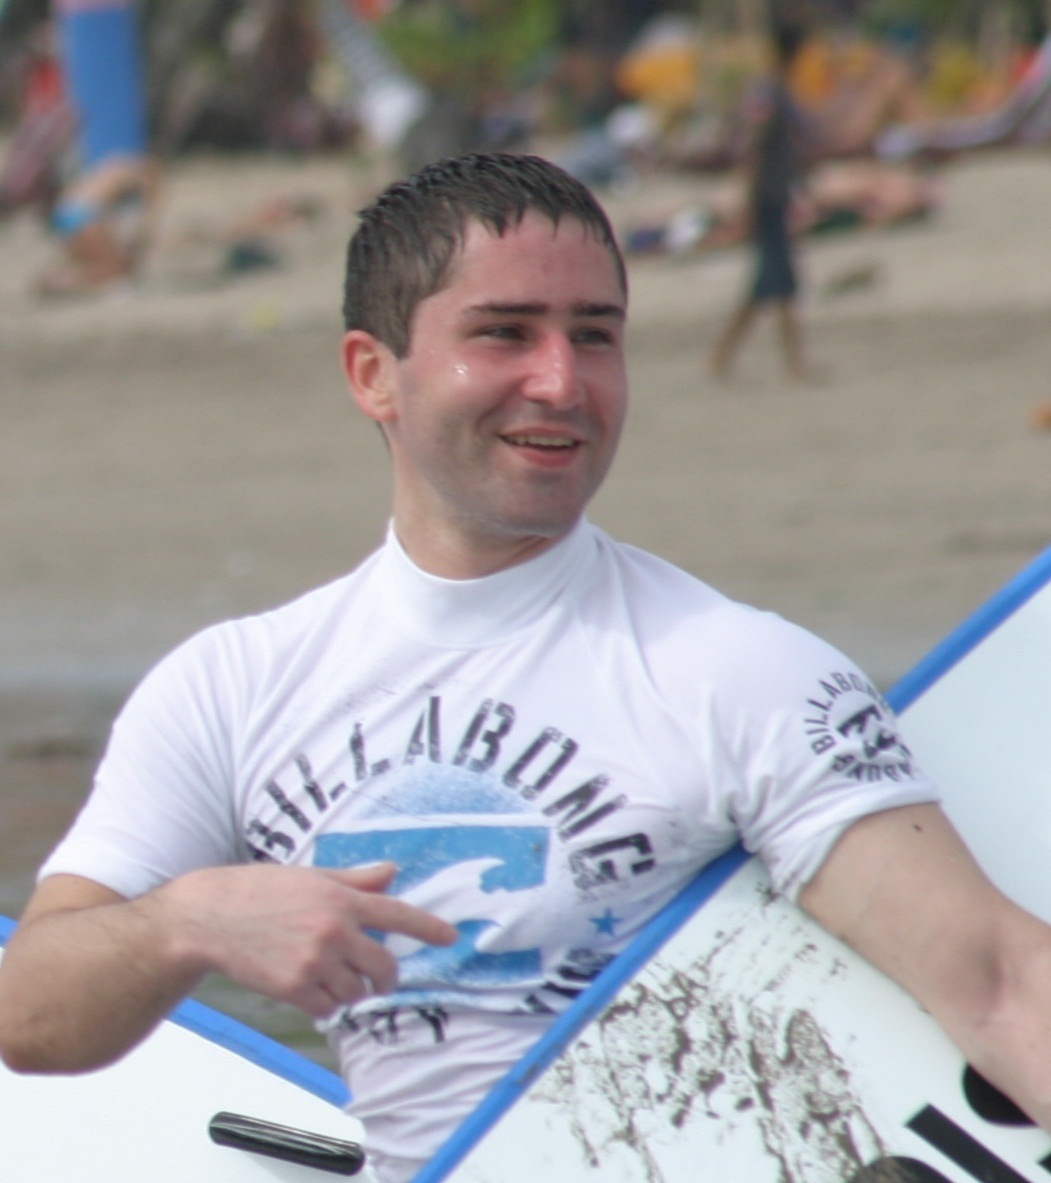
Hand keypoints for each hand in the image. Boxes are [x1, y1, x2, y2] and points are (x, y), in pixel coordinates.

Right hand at [157, 862, 457, 1018]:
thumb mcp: (312, 876)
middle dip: (385, 976)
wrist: (209, 917)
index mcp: (341, 897)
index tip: (451, 937)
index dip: (428, 928)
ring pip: (355, 991)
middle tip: (377, 977)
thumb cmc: (260, 891)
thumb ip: (355, 880)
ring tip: (329, 976)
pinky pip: (328, 1008)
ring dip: (350, 990)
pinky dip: (325, 1004)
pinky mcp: (294, 987)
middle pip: (383, 965)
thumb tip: (391, 872)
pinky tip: (309, 989)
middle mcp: (334, 929)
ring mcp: (315, 960)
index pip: (397, 914)